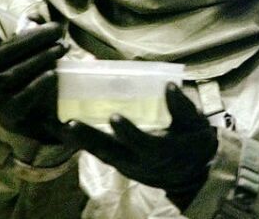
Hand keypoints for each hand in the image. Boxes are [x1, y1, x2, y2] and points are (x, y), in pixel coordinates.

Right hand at [0, 0, 68, 142]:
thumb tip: (48, 17)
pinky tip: (52, 75)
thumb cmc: (32, 75)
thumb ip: (34, 35)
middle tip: (59, 31)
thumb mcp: (30, 53)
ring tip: (61, 49)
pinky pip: (26, 92)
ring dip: (43, 58)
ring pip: (17, 72)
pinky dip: (42, 81)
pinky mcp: (7, 109)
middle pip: (7, 52)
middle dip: (36, 39)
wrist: (32, 117)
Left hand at [61, 83, 218, 210]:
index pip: (142, 143)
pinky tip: (67, 128)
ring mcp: (126, 165)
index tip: (114, 116)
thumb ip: (183, 107)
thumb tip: (170, 85)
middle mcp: (139, 162)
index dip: (128, 132)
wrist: (190, 172)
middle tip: (70, 124)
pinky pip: (98, 153)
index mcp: (160, 151)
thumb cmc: (194, 143)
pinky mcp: (119, 164)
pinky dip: (82, 142)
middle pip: (110, 152)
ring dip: (80, 140)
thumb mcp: (196, 126)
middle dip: (89, 138)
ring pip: (100, 154)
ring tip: (62, 124)